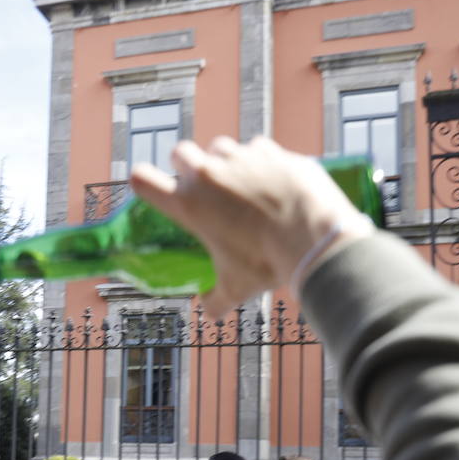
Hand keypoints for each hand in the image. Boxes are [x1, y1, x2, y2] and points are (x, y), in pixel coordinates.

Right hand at [130, 136, 370, 315]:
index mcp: (189, 204)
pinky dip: (262, 162)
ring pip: (220, 147)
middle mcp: (209, 174)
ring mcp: (241, 156)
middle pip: (180, 152)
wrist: (315, 239)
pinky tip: (275, 182)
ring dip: (225, 162)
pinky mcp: (272, 150)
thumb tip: (210, 312)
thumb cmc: (268, 263)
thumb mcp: (237, 287)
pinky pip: (258, 149)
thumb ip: (216, 299)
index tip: (152, 188)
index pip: (143, 180)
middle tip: (201, 187)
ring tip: (242, 186)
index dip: (143, 182)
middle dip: (185, 166)